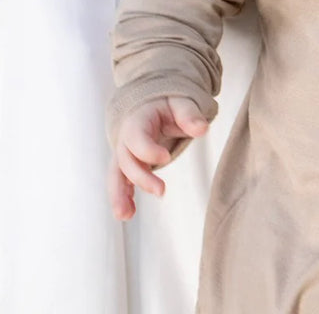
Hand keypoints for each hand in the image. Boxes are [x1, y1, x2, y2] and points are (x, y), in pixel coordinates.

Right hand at [108, 96, 208, 220]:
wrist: (153, 105)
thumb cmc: (167, 104)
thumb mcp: (180, 102)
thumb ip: (189, 115)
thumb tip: (202, 129)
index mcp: (138, 120)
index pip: (136, 138)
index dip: (148, 150)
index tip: (166, 158)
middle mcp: (125, 138)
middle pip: (126, 160)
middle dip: (141, 178)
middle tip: (162, 191)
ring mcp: (124, 153)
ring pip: (116, 175)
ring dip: (119, 195)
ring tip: (126, 215)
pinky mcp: (128, 165)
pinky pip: (120, 181)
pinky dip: (122, 197)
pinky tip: (128, 214)